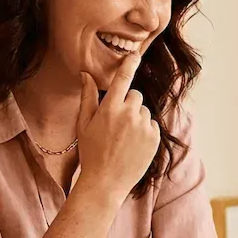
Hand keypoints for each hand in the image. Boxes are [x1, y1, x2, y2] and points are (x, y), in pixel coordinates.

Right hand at [76, 53, 159, 200]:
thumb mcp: (83, 124)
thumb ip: (88, 97)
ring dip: (136, 119)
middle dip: (127, 104)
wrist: (106, 182)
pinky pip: (151, 125)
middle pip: (134, 95)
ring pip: (143, 111)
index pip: (123, 78)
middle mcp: (129, 114)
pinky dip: (144, 131)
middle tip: (115, 123)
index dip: (129, 64)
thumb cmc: (90, 152)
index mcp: (110, 108)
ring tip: (123, 138)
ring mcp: (144, 126)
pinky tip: (132, 145)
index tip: (135, 54)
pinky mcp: (154, 138)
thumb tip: (86, 73)